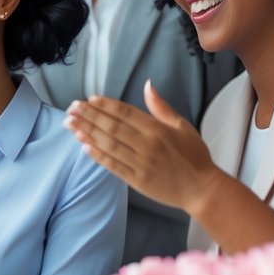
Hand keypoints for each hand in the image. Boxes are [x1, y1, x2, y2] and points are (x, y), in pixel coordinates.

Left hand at [64, 80, 220, 211]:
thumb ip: (161, 107)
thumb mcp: (182, 126)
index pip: (125, 113)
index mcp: (157, 129)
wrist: (202, 189)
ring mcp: (141, 164)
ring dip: (87, 133)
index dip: (105, 105)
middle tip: (72, 108)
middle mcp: (147, 145)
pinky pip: (113, 166)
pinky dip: (97, 156)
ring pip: (109, 145)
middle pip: (112, 127)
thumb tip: (147, 85)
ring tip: (71, 124)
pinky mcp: (136, 181)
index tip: (89, 100)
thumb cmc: (194, 156)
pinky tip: (84, 146)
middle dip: (89, 116)